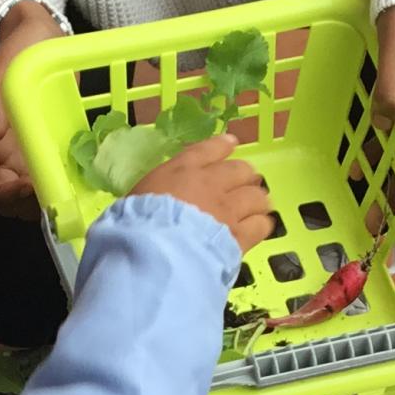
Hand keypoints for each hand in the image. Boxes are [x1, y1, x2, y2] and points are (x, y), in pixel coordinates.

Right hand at [0, 1, 66, 212]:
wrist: (38, 36)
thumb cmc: (16, 50)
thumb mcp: (2, 65)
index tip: (27, 186)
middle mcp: (0, 157)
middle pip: (4, 201)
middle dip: (27, 204)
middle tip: (56, 192)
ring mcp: (23, 158)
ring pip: (27, 199)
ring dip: (46, 201)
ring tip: (70, 187)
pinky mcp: (45, 153)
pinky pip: (49, 181)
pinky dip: (62, 187)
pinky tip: (83, 180)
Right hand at [134, 136, 273, 251]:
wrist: (157, 251)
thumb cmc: (136, 225)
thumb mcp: (133, 201)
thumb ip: (149, 199)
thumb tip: (144, 207)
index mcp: (181, 170)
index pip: (208, 149)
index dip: (222, 146)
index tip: (231, 143)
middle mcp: (211, 183)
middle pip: (240, 170)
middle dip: (244, 176)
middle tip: (244, 184)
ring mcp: (229, 209)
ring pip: (257, 196)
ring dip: (257, 200)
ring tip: (256, 206)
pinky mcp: (240, 236)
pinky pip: (261, 225)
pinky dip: (261, 224)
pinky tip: (259, 227)